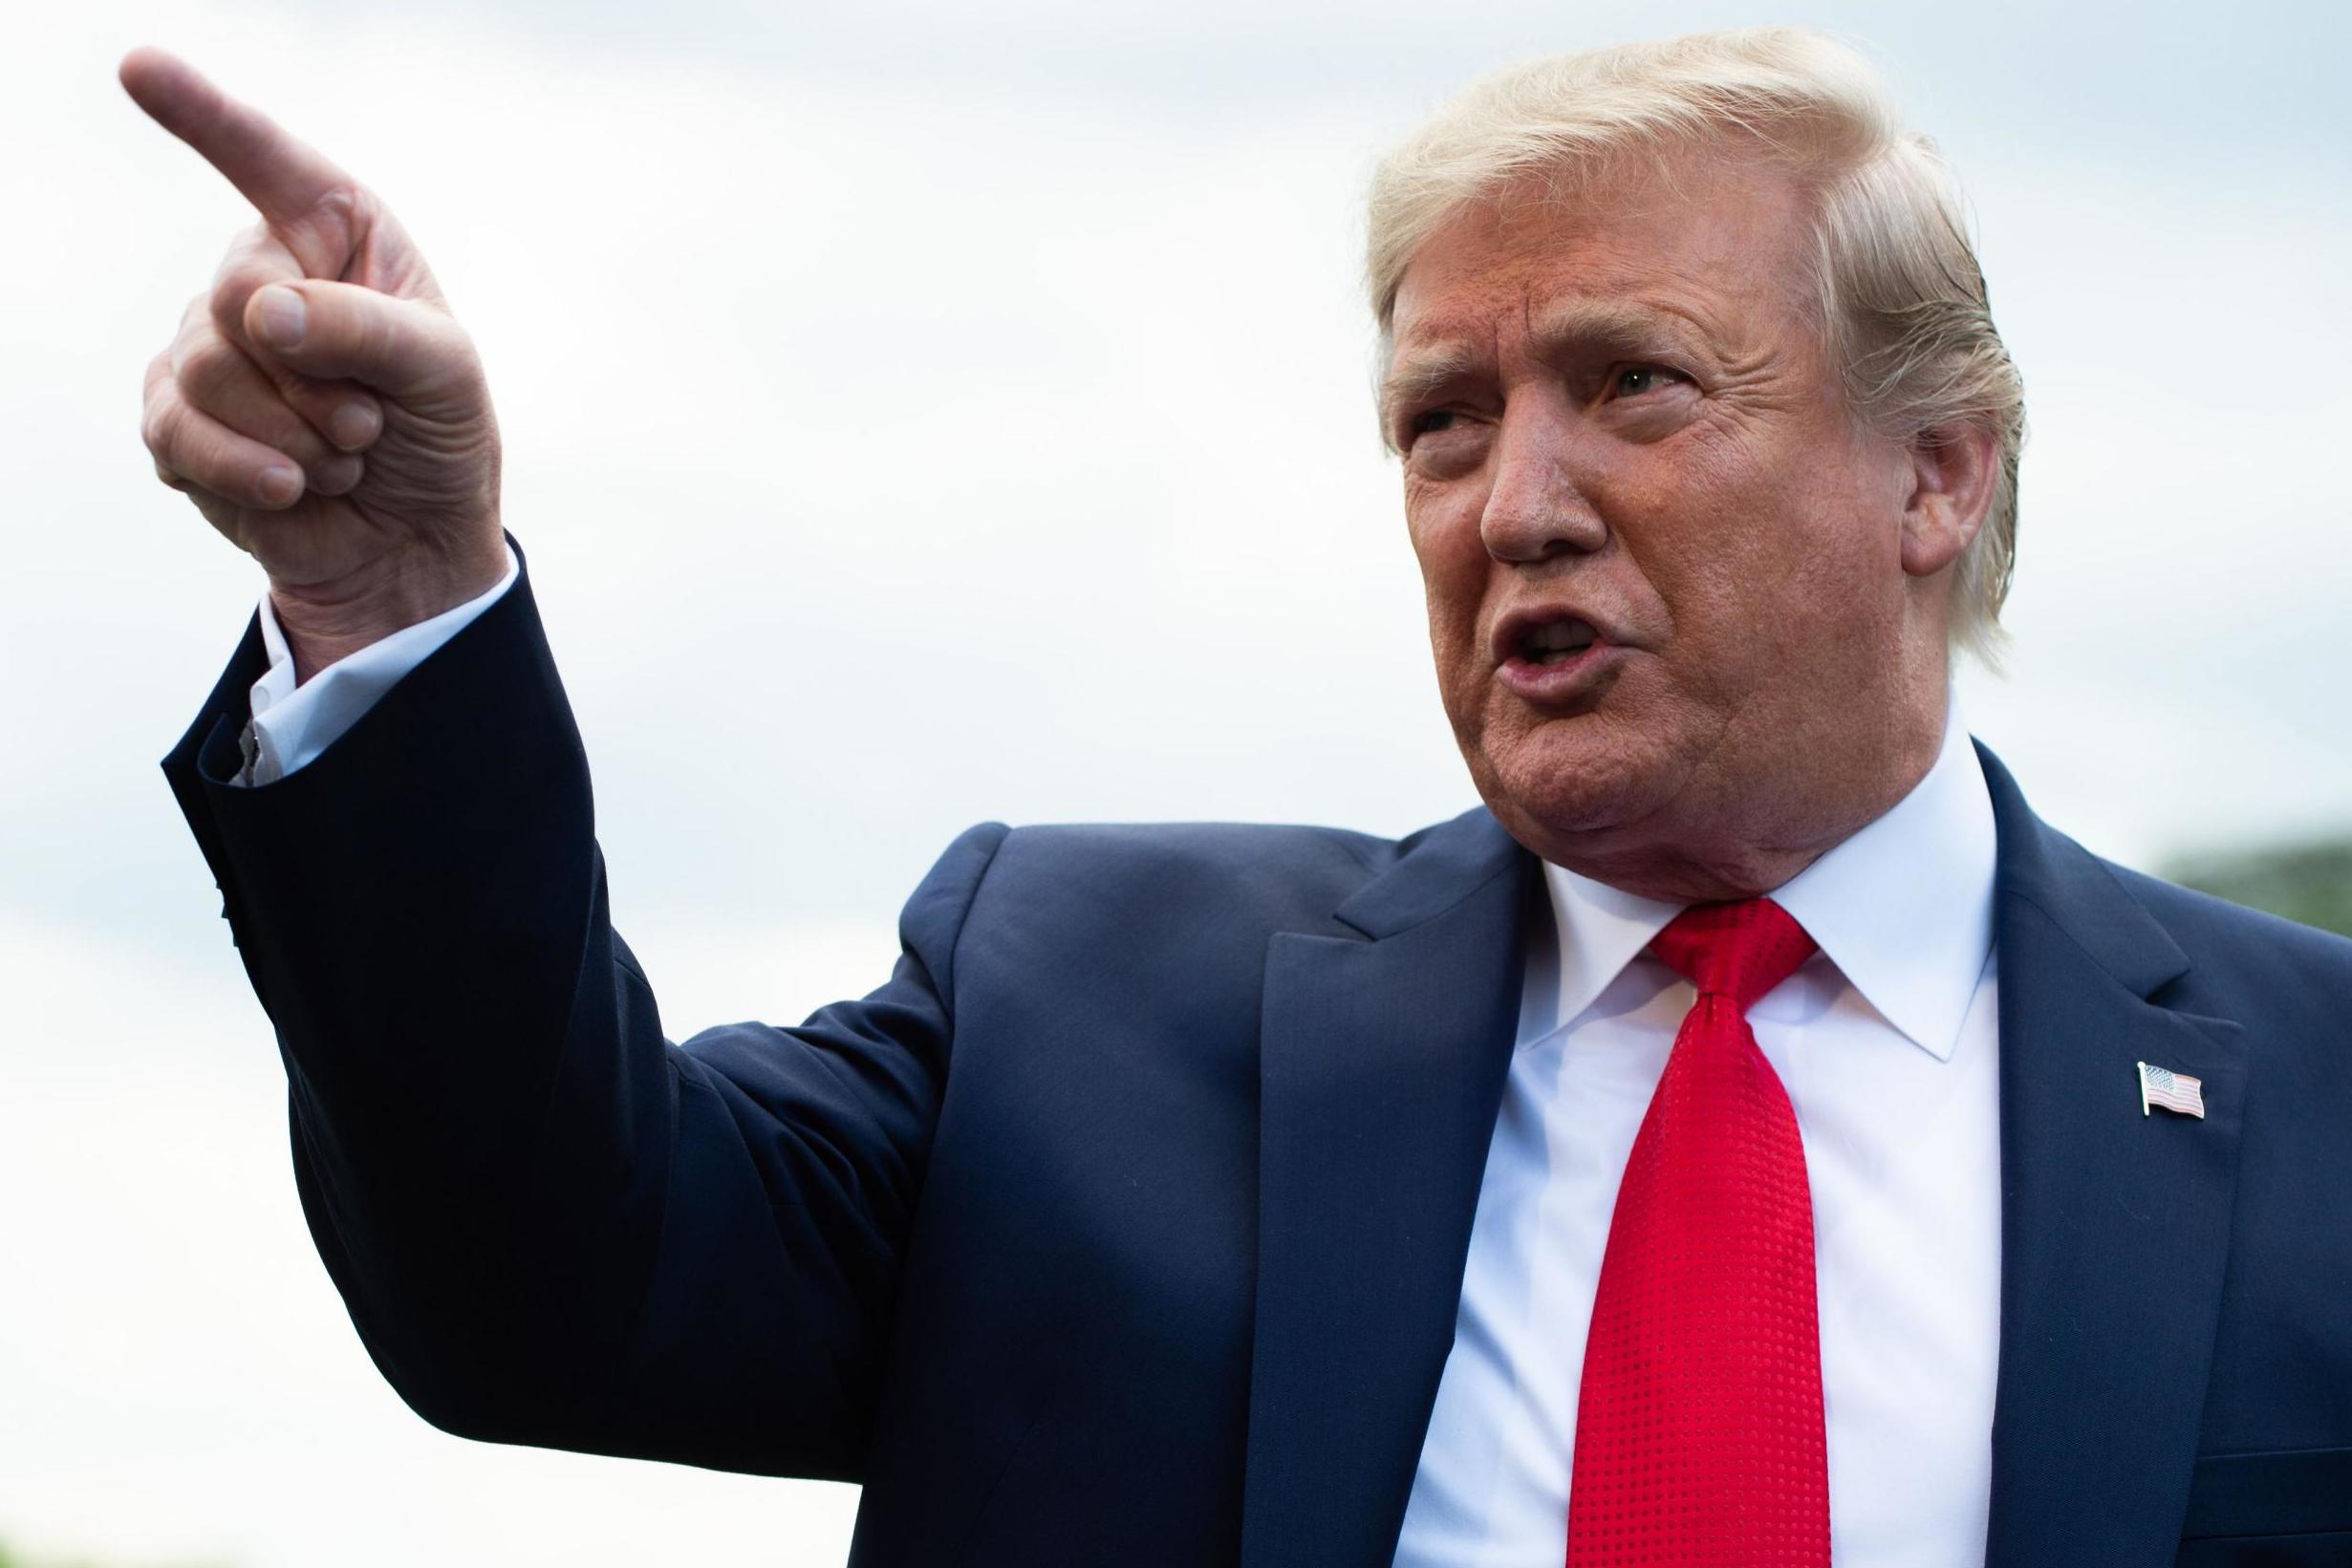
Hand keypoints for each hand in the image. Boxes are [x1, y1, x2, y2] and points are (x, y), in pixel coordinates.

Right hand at [124, 47, 506, 676]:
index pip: (266, 162)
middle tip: (370, 422)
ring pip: (204, 371)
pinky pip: (178, 433)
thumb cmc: (440, 439)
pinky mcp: (177, 420)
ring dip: (297, 436)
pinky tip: (293, 489)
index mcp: (335, 236)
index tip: (140, 66)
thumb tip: (262, 311)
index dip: (203, 115)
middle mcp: (263, 277)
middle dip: (316, 380)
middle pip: (234, 295)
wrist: (414, 548)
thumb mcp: (444, 376)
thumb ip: (368, 330)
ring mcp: (209, 348)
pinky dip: (250, 473)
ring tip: (346, 458)